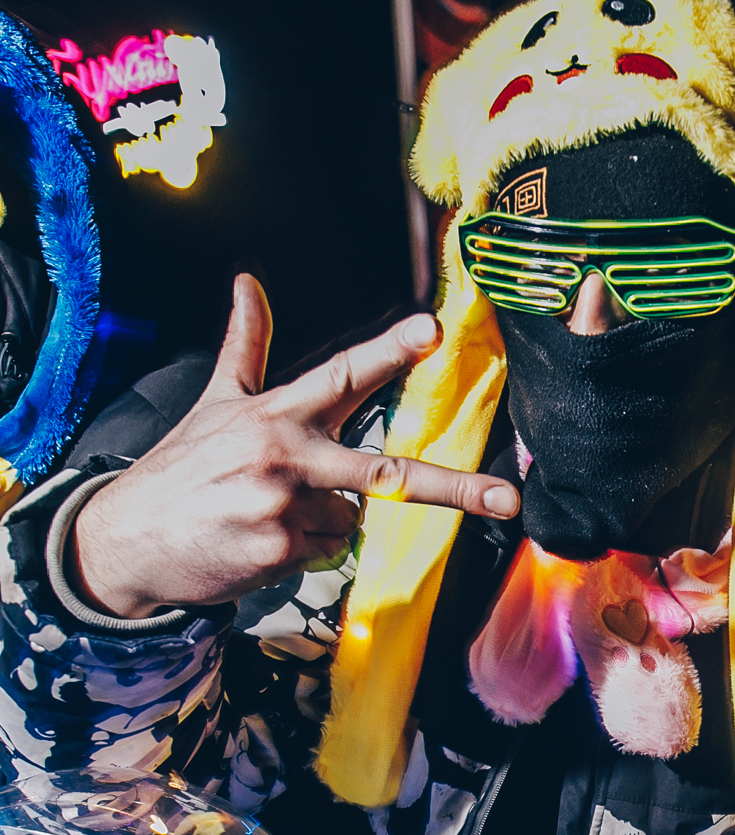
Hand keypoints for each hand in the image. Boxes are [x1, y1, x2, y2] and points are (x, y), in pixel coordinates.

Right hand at [71, 275, 518, 619]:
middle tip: (506, 497)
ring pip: (348, 519)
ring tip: (266, 512)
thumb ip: (245, 345)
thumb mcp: (214, 402)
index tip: (431, 330)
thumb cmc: (181, 470)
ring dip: (319, 520)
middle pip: (386, 472)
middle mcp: (286, 455)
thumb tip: (247, 282)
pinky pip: (324, 552)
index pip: (342, 375)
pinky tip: (258, 540)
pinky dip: (300, 550)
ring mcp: (284, 506)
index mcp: (276, 413)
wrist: (128, 541)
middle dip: (453, 486)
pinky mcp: (278, 550)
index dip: (388, 351)